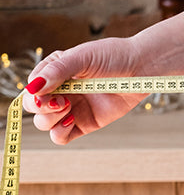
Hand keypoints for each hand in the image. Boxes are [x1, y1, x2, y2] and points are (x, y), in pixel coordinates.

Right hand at [21, 38, 148, 144]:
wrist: (141, 69)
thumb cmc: (113, 57)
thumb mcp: (82, 57)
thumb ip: (56, 71)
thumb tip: (33, 87)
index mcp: (53, 72)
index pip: (31, 88)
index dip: (34, 93)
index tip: (47, 93)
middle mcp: (60, 91)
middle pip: (34, 108)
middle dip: (40, 107)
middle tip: (60, 102)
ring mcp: (72, 108)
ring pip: (45, 124)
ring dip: (50, 120)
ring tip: (68, 107)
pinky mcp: (85, 123)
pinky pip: (62, 137)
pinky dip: (60, 133)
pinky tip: (72, 120)